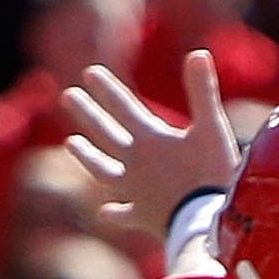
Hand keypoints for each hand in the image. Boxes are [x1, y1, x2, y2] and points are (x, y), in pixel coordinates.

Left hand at [63, 50, 240, 243]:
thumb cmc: (212, 175)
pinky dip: (114, 213)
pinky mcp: (143, 218)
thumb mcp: (212, 129)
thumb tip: (197, 53)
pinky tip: (104, 211)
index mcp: (150, 140)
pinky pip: (123, 214)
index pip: (123, 108)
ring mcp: (135, 192)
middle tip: (67, 96)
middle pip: (105, 134)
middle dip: (87, 113)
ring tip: (71, 143)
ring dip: (88, 156)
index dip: (106, 89)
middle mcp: (135, 164)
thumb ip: (202, 92)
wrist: (205, 226)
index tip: (88, 73)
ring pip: (103, 171)